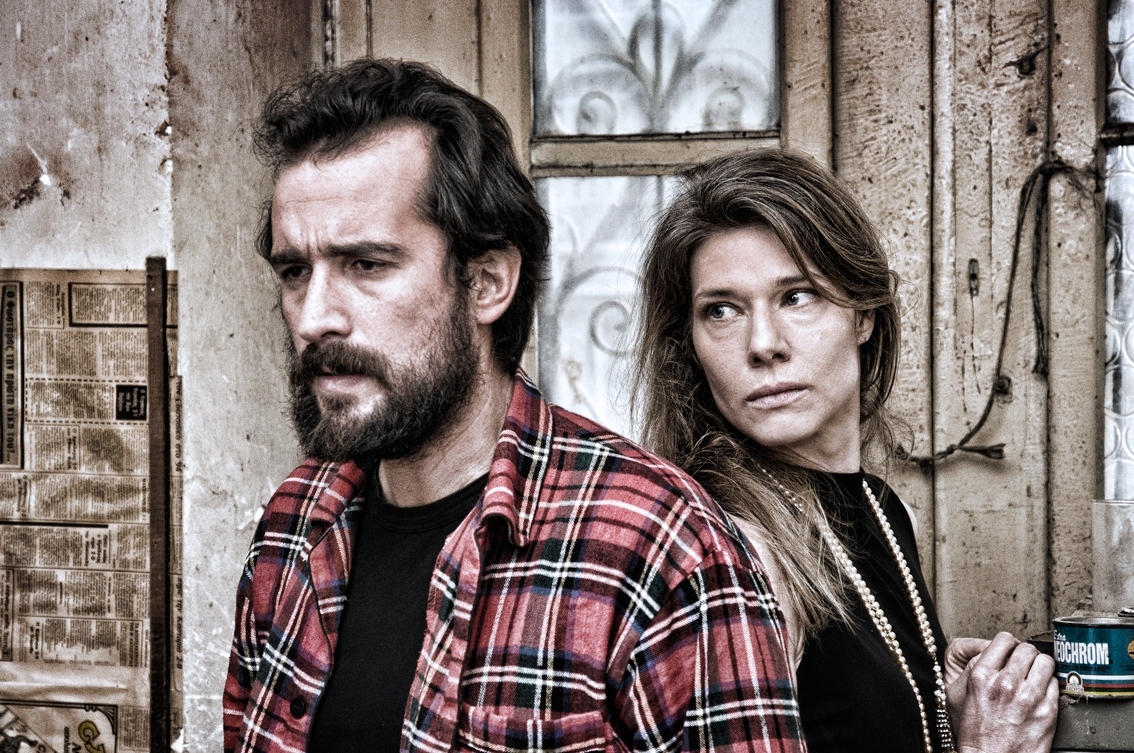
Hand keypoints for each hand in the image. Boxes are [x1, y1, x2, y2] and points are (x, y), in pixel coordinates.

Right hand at [947, 632, 1058, 752]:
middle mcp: (1005, 682)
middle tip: (1025, 665)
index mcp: (981, 675)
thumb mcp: (966, 694)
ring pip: (1045, 662)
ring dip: (1041, 667)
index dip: (1009, 645)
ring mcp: (1028, 697)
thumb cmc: (977, 734)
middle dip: (1026, 655)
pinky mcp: (1048, 712)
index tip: (1011, 651)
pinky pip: (1056, 684)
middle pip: (1027, 649)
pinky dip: (1050, 685)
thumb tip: (1000, 653)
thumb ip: (981, 669)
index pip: (1004, 639)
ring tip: (1036, 676)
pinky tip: (1041, 693)